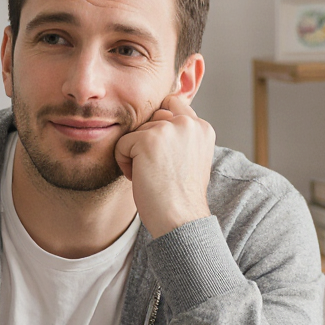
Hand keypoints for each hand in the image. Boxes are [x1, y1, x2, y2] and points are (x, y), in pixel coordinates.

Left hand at [114, 96, 214, 237]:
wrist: (180, 220)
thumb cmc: (181, 197)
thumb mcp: (191, 158)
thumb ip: (181, 137)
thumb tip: (158, 120)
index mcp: (202, 128)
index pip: (173, 105)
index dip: (160, 125)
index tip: (160, 150)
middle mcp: (188, 124)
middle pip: (152, 117)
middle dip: (147, 140)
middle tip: (157, 168)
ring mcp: (169, 129)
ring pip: (137, 131)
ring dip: (136, 153)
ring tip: (151, 175)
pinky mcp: (148, 139)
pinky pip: (121, 144)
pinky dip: (123, 162)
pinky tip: (139, 178)